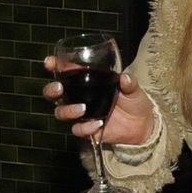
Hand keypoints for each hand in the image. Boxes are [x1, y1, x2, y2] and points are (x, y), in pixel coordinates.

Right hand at [40, 58, 156, 144]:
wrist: (142, 125)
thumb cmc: (133, 101)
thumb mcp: (133, 88)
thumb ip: (129, 83)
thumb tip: (125, 78)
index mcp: (87, 82)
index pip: (65, 72)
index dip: (54, 66)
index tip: (50, 62)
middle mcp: (79, 97)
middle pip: (54, 93)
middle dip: (51, 90)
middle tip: (59, 88)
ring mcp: (81, 114)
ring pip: (61, 112)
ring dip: (67, 110)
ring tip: (82, 108)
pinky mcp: (87, 129)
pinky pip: (77, 129)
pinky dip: (85, 127)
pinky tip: (97, 124)